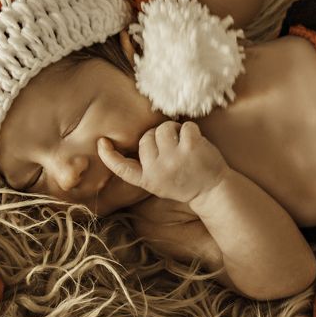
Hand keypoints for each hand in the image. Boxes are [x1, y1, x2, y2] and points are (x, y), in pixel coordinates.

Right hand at [97, 120, 227, 203]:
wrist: (213, 191)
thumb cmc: (185, 182)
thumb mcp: (159, 182)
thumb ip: (147, 165)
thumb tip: (138, 140)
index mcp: (147, 180)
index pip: (122, 168)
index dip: (109, 156)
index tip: (102, 142)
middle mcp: (157, 171)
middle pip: (146, 137)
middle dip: (159, 137)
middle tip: (174, 149)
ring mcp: (174, 159)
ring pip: (162, 128)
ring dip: (174, 130)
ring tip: (184, 144)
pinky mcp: (190, 148)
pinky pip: (184, 126)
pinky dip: (191, 129)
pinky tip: (197, 142)